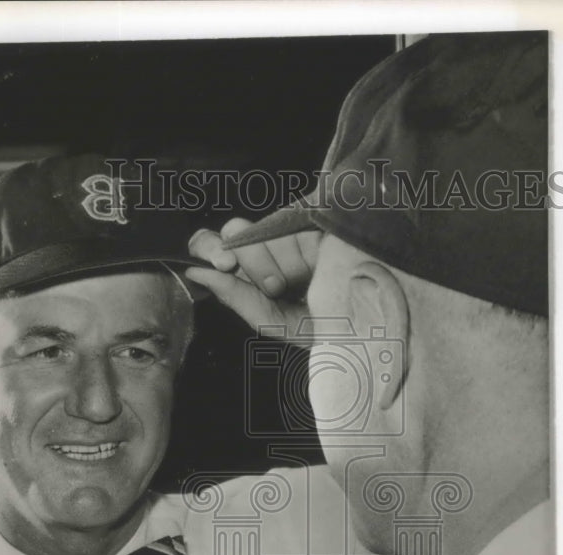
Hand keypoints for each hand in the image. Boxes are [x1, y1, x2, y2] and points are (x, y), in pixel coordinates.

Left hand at [186, 218, 321, 337]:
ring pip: (265, 227)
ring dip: (284, 259)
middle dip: (252, 262)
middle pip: (233, 233)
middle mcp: (263, 248)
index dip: (209, 249)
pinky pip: (292, 218)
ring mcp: (288, 231)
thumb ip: (235, 296)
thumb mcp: (274, 321)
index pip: (210, 246)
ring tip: (307, 278)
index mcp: (246, 273)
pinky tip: (317, 260)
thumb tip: (195, 272)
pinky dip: (301, 244)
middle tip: (276, 286)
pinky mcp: (312, 217)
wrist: (367, 321)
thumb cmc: (320, 328)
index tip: (224, 265)